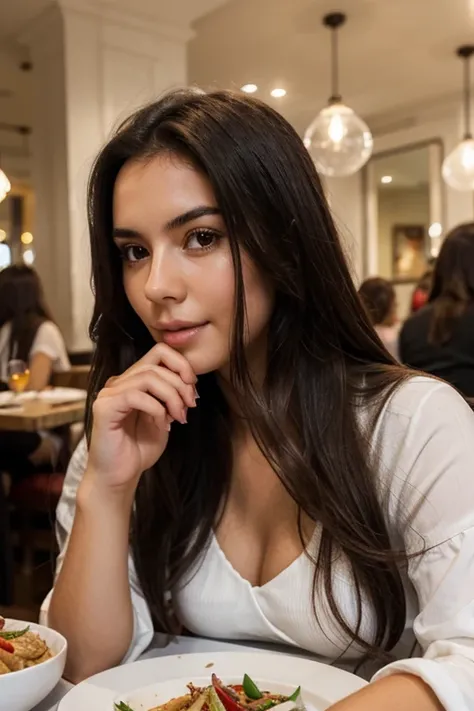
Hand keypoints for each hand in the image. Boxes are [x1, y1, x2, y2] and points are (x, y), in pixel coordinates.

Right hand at [84, 343, 196, 494]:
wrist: (119, 477)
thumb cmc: (139, 450)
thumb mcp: (165, 418)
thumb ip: (173, 398)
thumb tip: (189, 382)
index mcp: (132, 381)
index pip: (158, 353)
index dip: (181, 365)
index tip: (194, 387)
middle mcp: (118, 383)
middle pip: (156, 364)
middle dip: (181, 384)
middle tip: (190, 407)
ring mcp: (109, 394)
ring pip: (148, 377)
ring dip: (171, 396)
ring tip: (179, 417)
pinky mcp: (104, 408)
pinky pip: (136, 396)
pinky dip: (156, 408)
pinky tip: (161, 424)